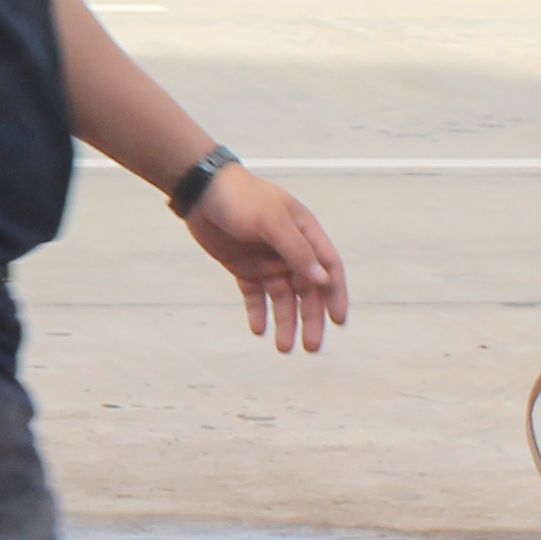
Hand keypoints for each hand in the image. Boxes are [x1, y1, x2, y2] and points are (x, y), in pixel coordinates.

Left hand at [183, 167, 351, 354]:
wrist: (202, 191)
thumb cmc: (243, 198)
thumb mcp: (272, 221)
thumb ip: (297, 250)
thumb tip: (323, 280)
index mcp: (305, 234)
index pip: (329, 269)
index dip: (335, 295)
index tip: (338, 322)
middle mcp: (290, 250)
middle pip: (307, 291)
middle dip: (310, 319)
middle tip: (311, 347)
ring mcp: (267, 260)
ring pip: (282, 299)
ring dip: (285, 323)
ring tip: (283, 347)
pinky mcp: (244, 268)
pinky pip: (255, 296)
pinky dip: (258, 313)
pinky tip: (259, 330)